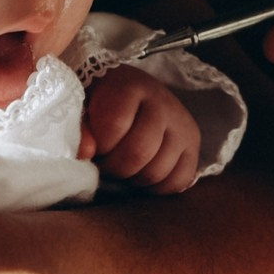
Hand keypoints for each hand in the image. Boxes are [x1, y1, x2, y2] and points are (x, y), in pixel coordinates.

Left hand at [79, 66, 204, 193]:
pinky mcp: (193, 144)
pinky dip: (157, 187)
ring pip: (158, 171)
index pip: (114, 125)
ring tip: (122, 166)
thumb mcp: (82, 106)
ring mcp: (182, 124)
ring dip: (134, 179)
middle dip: (115, 168)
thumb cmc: (100, 102)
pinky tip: (142, 174)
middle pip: (139, 152)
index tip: (93, 145)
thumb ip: (80, 128)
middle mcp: (162, 102)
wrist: (132, 93)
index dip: (99, 145)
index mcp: (130, 87)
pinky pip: (179, 181)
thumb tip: (85, 153)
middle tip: (105, 163)